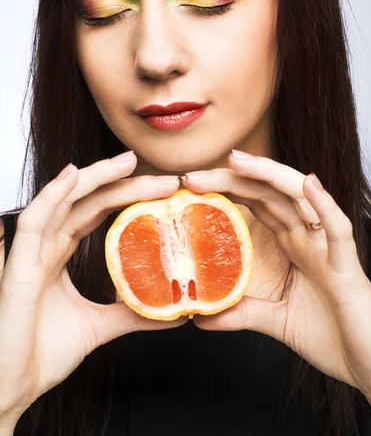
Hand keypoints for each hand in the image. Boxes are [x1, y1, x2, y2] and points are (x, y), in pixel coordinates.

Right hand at [0, 152, 184, 418]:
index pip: (98, 211)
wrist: (10, 390)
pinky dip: (52, 195)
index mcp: (60, 254)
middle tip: (163, 175)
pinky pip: (33, 222)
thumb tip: (174, 311)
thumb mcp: (99, 326)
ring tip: (127, 162)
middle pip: (88, 200)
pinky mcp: (18, 267)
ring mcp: (31, 253)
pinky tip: (72, 175)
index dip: (129, 196)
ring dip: (95, 177)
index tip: (165, 189)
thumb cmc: (41, 355)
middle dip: (124, 182)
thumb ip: (131, 312)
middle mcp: (46, 246)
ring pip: (63, 200)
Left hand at [181, 150, 370, 408]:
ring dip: (270, 176)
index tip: (190, 187)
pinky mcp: (347, 266)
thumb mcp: (276, 321)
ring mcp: (327, 249)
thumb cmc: (336, 337)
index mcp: (293, 246)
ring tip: (238, 161)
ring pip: (300, 199)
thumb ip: (241, 313)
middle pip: (269, 195)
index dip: (227, 190)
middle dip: (234, 178)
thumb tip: (199, 316)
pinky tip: (308, 184)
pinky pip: (338, 230)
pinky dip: (324, 205)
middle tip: (193, 174)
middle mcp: (308, 239)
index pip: (256, 205)